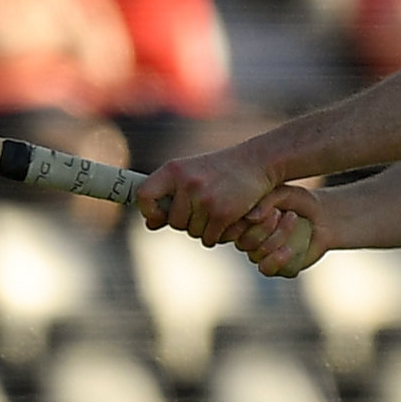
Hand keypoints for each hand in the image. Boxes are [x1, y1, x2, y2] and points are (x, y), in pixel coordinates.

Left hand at [133, 141, 276, 244]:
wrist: (256, 162)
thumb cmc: (221, 169)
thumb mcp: (191, 173)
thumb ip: (169, 196)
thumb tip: (149, 223)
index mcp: (174, 170)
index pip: (144, 196)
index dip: (147, 210)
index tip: (157, 215)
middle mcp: (187, 183)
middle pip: (174, 222)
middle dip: (187, 222)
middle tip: (203, 207)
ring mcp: (204, 199)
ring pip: (193, 232)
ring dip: (205, 228)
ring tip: (217, 208)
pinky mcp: (222, 213)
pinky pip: (209, 239)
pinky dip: (218, 234)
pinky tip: (227, 217)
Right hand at [234, 184, 324, 276]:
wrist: (322, 218)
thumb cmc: (300, 202)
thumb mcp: (284, 193)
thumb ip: (267, 201)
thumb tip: (251, 218)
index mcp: (244, 221)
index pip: (234, 227)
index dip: (251, 221)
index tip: (274, 209)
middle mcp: (248, 239)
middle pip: (245, 242)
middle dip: (266, 229)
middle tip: (287, 214)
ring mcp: (260, 254)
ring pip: (256, 255)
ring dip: (276, 239)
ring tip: (294, 221)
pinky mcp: (275, 267)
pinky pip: (266, 268)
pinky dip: (276, 260)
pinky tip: (288, 250)